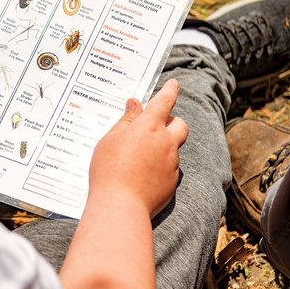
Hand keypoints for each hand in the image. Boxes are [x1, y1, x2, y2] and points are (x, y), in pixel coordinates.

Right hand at [88, 79, 187, 218]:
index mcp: (148, 127)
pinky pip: (169, 168)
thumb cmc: (109, 169)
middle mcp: (165, 142)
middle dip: (172, 122)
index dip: (170, 91)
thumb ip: (126, 121)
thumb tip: (135, 105)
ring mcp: (171, 163)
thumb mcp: (110, 139)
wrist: (120, 204)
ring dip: (162, 147)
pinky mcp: (172, 182)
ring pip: (173, 148)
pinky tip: (141, 175)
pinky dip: (160, 166)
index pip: (164, 102)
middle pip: (180, 125)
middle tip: (155, 128)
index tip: (174, 84)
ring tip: (139, 157)